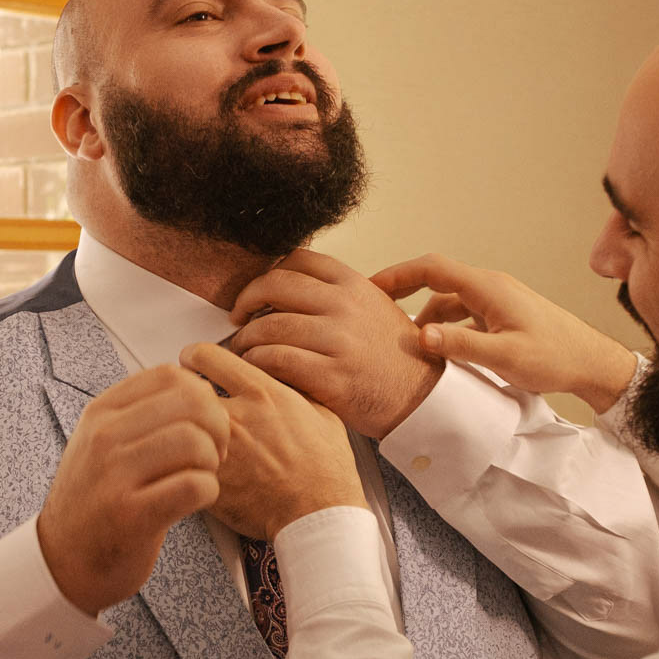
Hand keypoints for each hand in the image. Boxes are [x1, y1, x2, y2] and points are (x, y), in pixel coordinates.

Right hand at [38, 367, 228, 614]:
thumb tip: (197, 388)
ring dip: (212, 462)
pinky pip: (195, 486)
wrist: (61, 561)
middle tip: (215, 453)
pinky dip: (208, 491)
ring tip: (202, 477)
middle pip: (191, 404)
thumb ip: (139, 413)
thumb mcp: (100, 443)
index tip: (203, 422)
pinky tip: (195, 500)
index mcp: (101, 412)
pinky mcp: (132, 515)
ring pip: (196, 442)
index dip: (202, 395)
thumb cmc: (93, 502)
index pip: (170, 375)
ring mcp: (115, 475)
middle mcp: (104, 437)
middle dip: (217, 428)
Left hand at [181, 344, 364, 541]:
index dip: (194, 356)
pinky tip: (191, 461)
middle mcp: (238, 416)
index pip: (208, 356)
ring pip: (179, 424)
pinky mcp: (211, 480)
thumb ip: (295, 389)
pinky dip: (182, 458)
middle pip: (183, 387)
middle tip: (180, 395)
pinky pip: (182, 460)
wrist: (320, 513)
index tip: (191, 360)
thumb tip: (281, 376)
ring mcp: (220, 449)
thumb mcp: (323, 414)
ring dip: (179, 424)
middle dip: (179, 390)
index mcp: (263, 394)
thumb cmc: (326, 470)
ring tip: (185, 430)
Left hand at [226, 249, 441, 439]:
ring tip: (244, 348)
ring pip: (270, 325)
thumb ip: (337, 296)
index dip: (268, 272)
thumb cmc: (392, 358)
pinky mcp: (331, 375)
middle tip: (237, 316)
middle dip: (246, 299)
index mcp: (354, 285)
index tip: (257, 291)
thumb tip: (288, 287)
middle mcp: (345, 306)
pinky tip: (254, 367)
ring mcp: (338, 340)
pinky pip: (276, 359)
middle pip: (275, 285)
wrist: (422, 399)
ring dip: (246, 337)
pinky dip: (256, 361)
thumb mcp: (373, 309)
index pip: (298, 259)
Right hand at [373, 253, 637, 412]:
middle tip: (372, 308)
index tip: (369, 286)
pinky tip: (435, 348)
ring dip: (423, 315)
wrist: (591, 363)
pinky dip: (442, 326)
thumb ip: (461, 344)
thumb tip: (420, 334)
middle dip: (402, 290)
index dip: (397, 274)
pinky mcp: (500, 316)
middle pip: (435, 280)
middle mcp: (489, 287)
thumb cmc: (555, 357)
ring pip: (447, 300)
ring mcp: (495, 301)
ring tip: (400, 338)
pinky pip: (461, 314)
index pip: (432, 269)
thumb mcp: (505, 355)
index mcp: (487, 288)